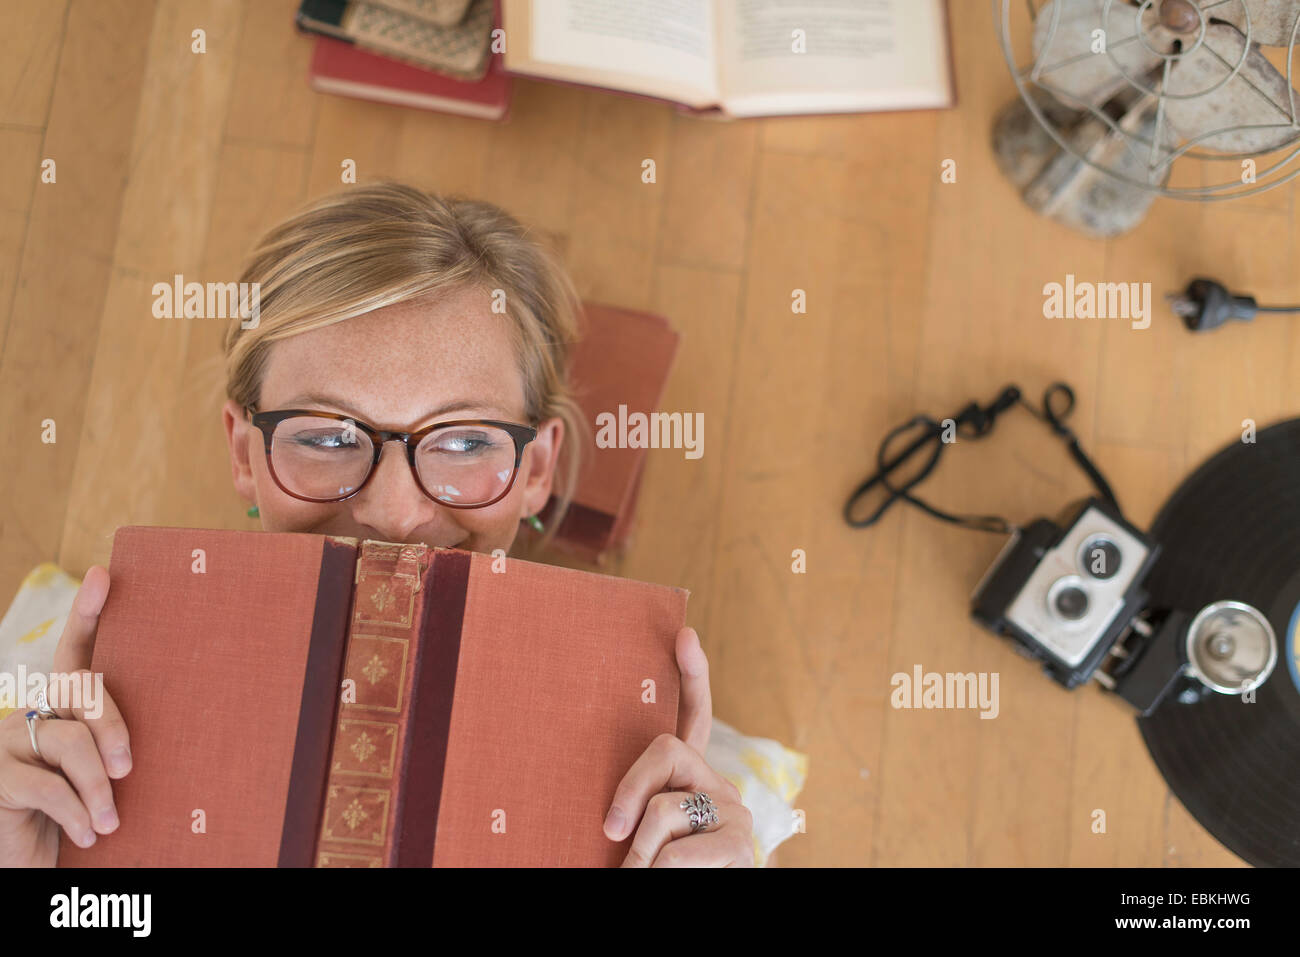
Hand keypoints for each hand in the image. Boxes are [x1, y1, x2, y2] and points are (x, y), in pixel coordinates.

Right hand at [0, 566, 131, 865]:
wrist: (41, 864)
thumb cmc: (88, 816)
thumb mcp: (112, 777)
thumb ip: (125, 747)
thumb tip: (188, 732)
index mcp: (65, 707)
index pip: (76, 652)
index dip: (87, 613)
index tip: (104, 575)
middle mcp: (34, 713)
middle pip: (81, 692)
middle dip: (112, 725)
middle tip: (127, 767)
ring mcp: (10, 740)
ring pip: (70, 742)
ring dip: (97, 788)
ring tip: (110, 822)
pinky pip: (48, 785)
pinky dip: (76, 813)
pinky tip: (88, 834)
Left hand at [603, 626, 754, 866]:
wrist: (691, 904)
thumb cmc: (648, 866)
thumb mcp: (632, 832)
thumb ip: (631, 806)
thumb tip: (603, 813)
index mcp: (689, 778)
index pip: (693, 716)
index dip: (692, 675)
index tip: (684, 633)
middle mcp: (718, 784)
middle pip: (666, 748)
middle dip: (630, 789)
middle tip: (609, 832)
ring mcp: (734, 811)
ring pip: (665, 810)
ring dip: (639, 855)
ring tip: (637, 874)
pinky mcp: (741, 844)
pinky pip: (682, 851)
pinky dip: (660, 873)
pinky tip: (661, 879)